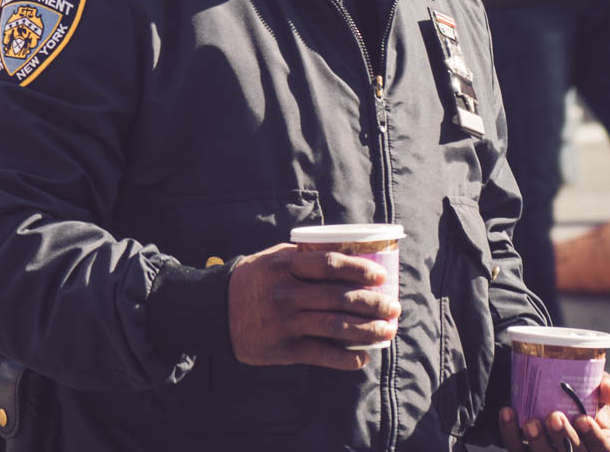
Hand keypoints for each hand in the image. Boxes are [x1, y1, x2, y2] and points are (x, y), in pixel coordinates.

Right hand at [227, 243, 400, 370]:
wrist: (215, 311)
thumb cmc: (254, 279)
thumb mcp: (274, 258)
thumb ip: (306, 255)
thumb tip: (351, 252)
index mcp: (285, 265)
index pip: (331, 265)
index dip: (360, 270)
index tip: (381, 277)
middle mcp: (286, 293)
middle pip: (339, 298)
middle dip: (373, 304)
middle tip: (394, 307)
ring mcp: (285, 323)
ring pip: (336, 327)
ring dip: (368, 331)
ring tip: (388, 331)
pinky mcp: (282, 349)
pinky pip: (321, 355)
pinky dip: (346, 358)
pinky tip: (363, 357)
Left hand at [499, 374, 609, 451]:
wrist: (553, 400)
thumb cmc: (584, 400)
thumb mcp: (601, 394)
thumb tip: (607, 389)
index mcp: (603, 447)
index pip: (603, 449)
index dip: (593, 437)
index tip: (583, 418)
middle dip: (563, 438)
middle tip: (554, 416)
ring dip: (537, 442)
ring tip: (530, 422)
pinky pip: (518, 450)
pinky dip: (510, 434)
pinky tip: (507, 413)